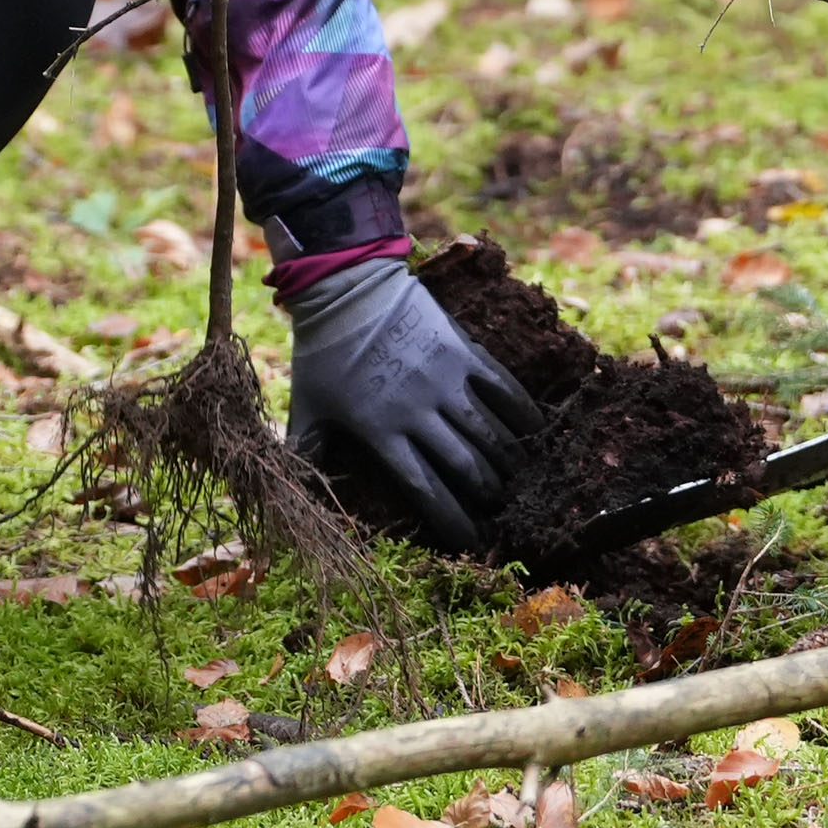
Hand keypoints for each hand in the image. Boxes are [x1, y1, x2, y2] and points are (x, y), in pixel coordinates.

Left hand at [283, 257, 541, 549]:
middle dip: (486, 494)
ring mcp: (445, 380)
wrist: (347, 286)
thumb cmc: (322, 349)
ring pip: (487, 432)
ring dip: (507, 461)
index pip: (425, 488)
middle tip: (501, 511)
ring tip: (520, 482)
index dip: (452, 520)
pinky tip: (537, 430)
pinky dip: (521, 410)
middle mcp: (419, 411)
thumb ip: (304, 447)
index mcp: (382, 431)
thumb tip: (290, 486)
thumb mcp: (307, 403)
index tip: (472, 542)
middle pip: (464, 465)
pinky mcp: (462, 351)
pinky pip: (501, 386)